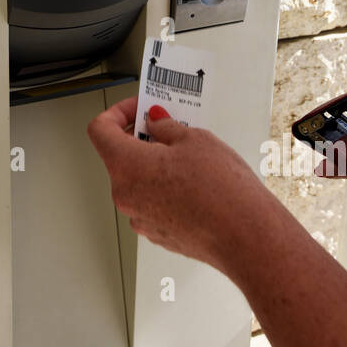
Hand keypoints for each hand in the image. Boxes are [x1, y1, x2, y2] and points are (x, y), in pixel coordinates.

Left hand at [87, 95, 270, 270]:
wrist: (246, 237)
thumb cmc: (222, 191)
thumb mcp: (194, 140)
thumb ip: (165, 127)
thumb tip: (155, 122)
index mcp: (126, 166)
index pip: (100, 130)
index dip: (117, 113)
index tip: (138, 109)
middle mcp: (126, 196)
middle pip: (119, 157)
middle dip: (141, 138)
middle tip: (168, 128)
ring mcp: (140, 219)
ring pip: (138, 181)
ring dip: (154, 165)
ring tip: (187, 158)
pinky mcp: (158, 234)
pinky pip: (152, 203)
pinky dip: (164, 188)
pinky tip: (192, 184)